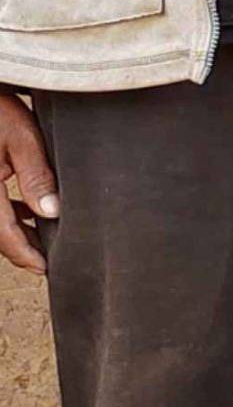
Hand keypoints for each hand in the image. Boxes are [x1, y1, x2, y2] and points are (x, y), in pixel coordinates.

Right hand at [0, 92, 56, 273]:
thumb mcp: (21, 138)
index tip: (46, 268)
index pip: (2, 234)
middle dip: (20, 248)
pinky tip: (31, 212)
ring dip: (14, 232)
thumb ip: (36, 176)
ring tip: (45, 239)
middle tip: (48, 260)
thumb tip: (53, 212)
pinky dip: (9, 214)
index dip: (24, 255)